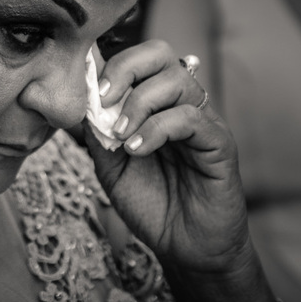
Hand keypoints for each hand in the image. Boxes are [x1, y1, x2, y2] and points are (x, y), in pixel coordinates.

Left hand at [84, 39, 250, 274]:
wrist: (186, 248)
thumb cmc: (151, 204)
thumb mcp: (110, 166)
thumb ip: (97, 132)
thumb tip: (81, 99)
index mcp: (156, 103)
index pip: (139, 58)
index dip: (112, 65)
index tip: (91, 92)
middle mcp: (181, 104)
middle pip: (160, 54)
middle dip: (125, 69)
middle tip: (104, 101)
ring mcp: (203, 121)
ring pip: (176, 81)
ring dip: (139, 103)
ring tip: (121, 135)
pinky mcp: (219, 144)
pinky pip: (191, 118)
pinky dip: (157, 129)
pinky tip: (136, 150)